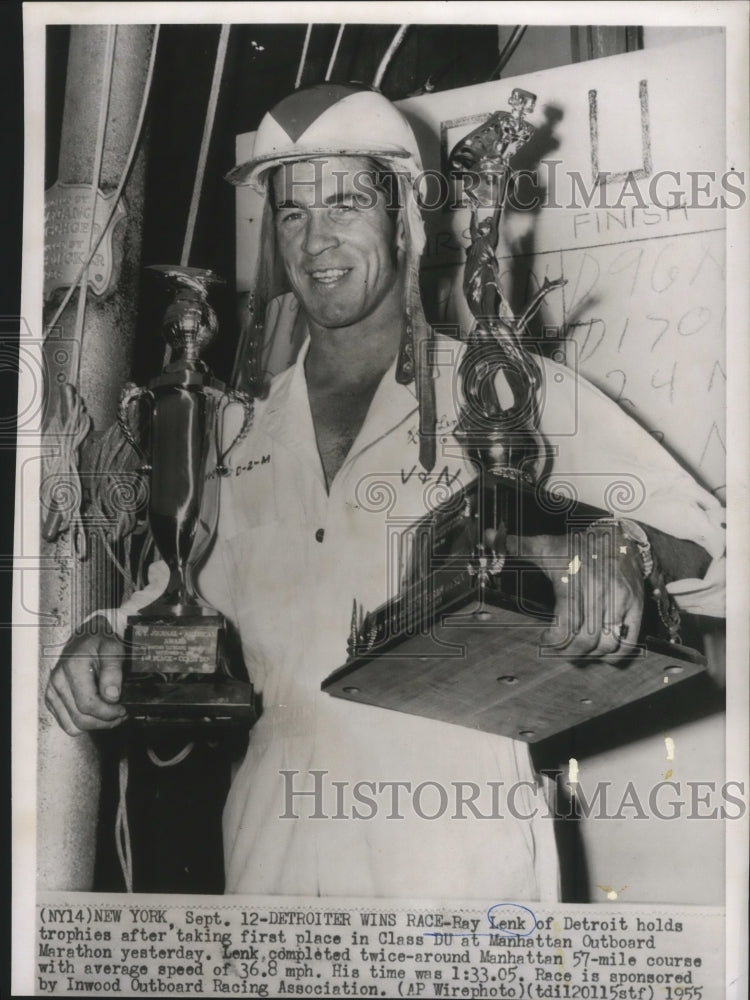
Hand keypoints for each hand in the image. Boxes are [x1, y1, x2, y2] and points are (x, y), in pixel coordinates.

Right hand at [45, 619, 127, 734]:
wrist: (85, 638)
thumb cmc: (100, 642)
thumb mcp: (114, 648)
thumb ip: (113, 670)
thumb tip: (111, 696)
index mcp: (73, 668)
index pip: (88, 705)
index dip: (109, 713)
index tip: (123, 709)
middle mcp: (58, 681)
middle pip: (81, 719)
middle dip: (105, 722)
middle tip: (121, 715)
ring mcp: (52, 691)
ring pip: (73, 725)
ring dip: (95, 726)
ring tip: (111, 716)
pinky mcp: (51, 699)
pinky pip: (66, 724)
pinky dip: (83, 724)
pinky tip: (97, 716)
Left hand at [505, 523, 644, 660]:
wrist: (620, 537)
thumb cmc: (579, 546)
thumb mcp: (547, 545)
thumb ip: (518, 546)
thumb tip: (489, 536)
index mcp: (574, 583)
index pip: (565, 626)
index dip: (553, 641)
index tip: (544, 640)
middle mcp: (599, 594)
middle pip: (585, 640)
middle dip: (569, 652)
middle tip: (559, 650)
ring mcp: (620, 603)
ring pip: (607, 644)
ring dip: (591, 654)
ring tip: (578, 652)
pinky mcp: (636, 607)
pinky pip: (629, 641)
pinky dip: (616, 653)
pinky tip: (602, 651)